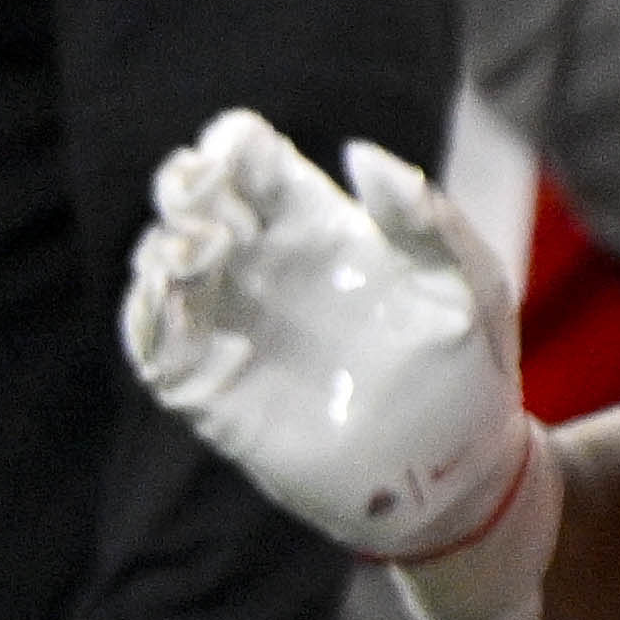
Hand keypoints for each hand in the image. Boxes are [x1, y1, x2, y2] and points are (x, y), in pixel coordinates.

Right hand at [118, 107, 533, 561]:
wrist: (461, 473)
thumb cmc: (473, 368)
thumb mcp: (468, 279)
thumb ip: (425, 214)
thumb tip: (358, 154)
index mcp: (320, 228)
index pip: (252, 164)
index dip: (234, 146)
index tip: (237, 152)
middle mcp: (267, 272)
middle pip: (194, 205)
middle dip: (185, 186)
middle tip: (205, 197)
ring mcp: (236, 331)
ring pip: (163, 270)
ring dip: (164, 250)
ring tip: (199, 253)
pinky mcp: (216, 396)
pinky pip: (155, 349)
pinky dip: (145, 318)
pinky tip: (168, 301)